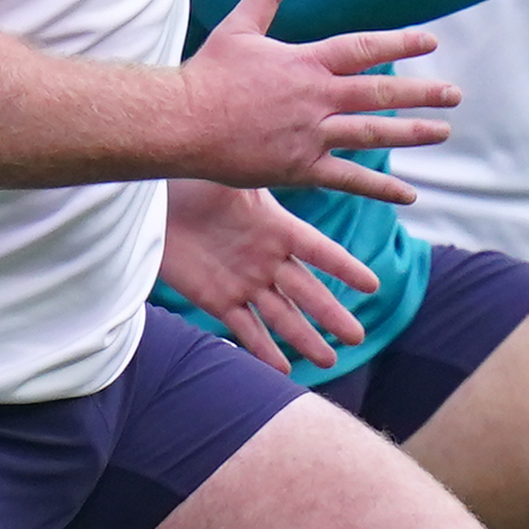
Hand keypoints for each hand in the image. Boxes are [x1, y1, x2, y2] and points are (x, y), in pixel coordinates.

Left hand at [160, 178, 375, 373]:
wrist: (156, 206)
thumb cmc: (192, 183)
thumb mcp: (229, 179)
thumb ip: (259, 183)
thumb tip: (287, 159)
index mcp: (277, 228)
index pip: (320, 251)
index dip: (344, 269)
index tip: (372, 286)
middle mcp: (268, 260)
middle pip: (307, 292)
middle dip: (331, 314)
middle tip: (356, 336)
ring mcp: (245, 282)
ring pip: (282, 316)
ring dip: (305, 338)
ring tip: (328, 360)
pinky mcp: (218, 300)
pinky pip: (246, 329)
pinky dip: (264, 349)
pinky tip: (283, 368)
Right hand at [170, 0, 456, 197]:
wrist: (182, 122)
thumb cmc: (207, 75)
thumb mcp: (240, 27)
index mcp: (305, 61)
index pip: (363, 48)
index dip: (399, 43)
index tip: (429, 41)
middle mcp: (316, 97)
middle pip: (380, 91)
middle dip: (421, 92)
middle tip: (454, 94)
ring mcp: (311, 134)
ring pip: (372, 133)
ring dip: (411, 133)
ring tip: (443, 131)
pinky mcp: (300, 168)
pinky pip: (349, 178)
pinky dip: (380, 186)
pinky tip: (407, 193)